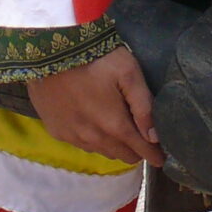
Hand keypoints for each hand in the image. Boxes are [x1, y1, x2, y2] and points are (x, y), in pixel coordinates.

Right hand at [27, 49, 163, 165]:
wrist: (49, 53)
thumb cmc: (95, 58)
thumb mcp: (128, 73)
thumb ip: (144, 105)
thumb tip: (154, 136)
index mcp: (115, 125)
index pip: (141, 151)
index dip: (154, 155)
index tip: (162, 158)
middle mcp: (94, 138)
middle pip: (122, 155)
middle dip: (135, 150)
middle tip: (141, 136)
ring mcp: (73, 137)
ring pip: (102, 151)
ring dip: (114, 145)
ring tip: (118, 128)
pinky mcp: (57, 132)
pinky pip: (82, 144)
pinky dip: (92, 138)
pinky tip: (93, 122)